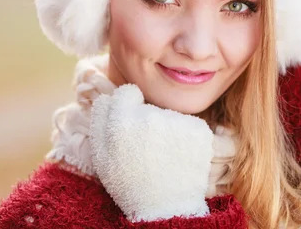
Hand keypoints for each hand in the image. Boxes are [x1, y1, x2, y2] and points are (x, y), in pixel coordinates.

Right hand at [90, 84, 213, 221]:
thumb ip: (100, 121)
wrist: (167, 209)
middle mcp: (151, 117)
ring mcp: (178, 122)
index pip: (128, 92)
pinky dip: (186, 136)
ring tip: (164, 156)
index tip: (132, 124)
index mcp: (122, 122)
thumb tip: (107, 95)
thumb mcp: (103, 157)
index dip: (128, 106)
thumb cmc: (132, 184)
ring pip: (171, 115)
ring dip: (168, 130)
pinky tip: (180, 156)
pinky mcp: (199, 129)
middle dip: (148, 121)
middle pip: (150, 105)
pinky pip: (189, 124)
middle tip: (147, 149)